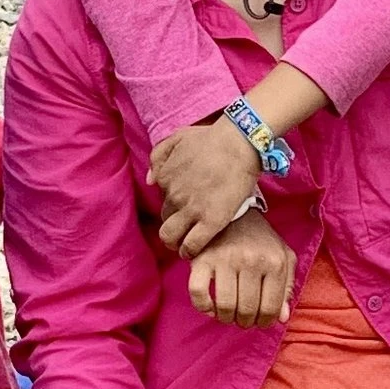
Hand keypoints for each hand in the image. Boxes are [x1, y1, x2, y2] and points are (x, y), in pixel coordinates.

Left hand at [149, 115, 264, 256]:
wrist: (239, 143)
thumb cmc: (213, 137)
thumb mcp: (178, 137)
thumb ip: (159, 155)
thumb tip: (150, 180)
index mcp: (165, 177)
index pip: (162, 198)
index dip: (174, 204)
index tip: (185, 205)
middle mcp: (175, 195)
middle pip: (165, 219)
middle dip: (172, 225)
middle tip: (185, 227)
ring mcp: (192, 209)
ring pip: (170, 236)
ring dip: (175, 243)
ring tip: (184, 245)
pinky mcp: (210, 221)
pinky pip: (191, 245)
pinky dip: (189, 251)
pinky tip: (192, 252)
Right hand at [187, 212, 296, 326]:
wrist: (235, 211)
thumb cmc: (261, 239)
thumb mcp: (283, 256)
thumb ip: (287, 286)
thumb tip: (282, 317)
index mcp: (274, 262)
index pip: (270, 308)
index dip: (265, 322)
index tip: (259, 321)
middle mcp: (251, 261)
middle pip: (247, 310)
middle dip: (245, 322)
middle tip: (242, 318)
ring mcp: (225, 259)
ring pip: (224, 306)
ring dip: (226, 318)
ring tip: (228, 314)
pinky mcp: (203, 258)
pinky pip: (198, 292)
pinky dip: (203, 306)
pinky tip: (210, 307)